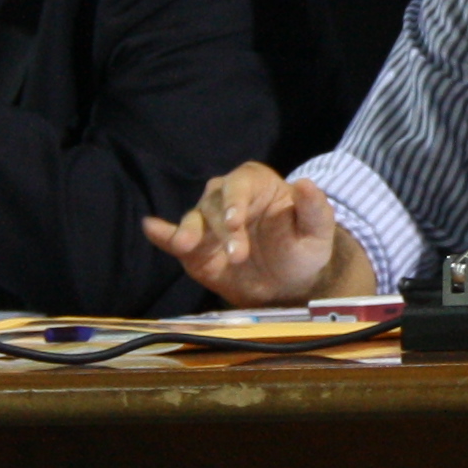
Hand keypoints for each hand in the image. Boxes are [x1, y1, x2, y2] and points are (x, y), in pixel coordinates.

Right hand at [138, 163, 375, 306]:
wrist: (287, 284)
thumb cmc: (302, 250)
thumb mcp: (317, 232)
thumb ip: (314, 209)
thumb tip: (306, 183)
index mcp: (256, 185)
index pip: (240, 184)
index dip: (235, 200)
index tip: (236, 221)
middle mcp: (226, 198)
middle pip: (215, 203)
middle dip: (223, 228)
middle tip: (237, 255)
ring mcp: (207, 223)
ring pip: (193, 220)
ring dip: (190, 232)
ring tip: (185, 245)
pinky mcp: (194, 249)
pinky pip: (173, 238)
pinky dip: (163, 234)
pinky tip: (150, 228)